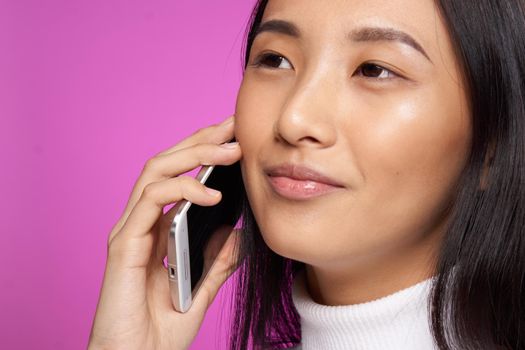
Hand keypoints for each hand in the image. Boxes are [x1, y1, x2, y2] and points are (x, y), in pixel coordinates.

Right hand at [88, 115, 241, 349]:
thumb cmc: (159, 330)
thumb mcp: (202, 290)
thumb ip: (217, 261)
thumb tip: (237, 232)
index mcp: (158, 228)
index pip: (179, 176)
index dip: (204, 151)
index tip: (235, 136)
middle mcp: (141, 222)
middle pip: (167, 163)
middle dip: (201, 139)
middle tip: (233, 126)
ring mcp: (130, 230)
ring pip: (155, 171)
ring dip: (194, 155)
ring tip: (230, 151)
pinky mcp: (124, 244)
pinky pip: (150, 200)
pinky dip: (182, 190)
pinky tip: (212, 194)